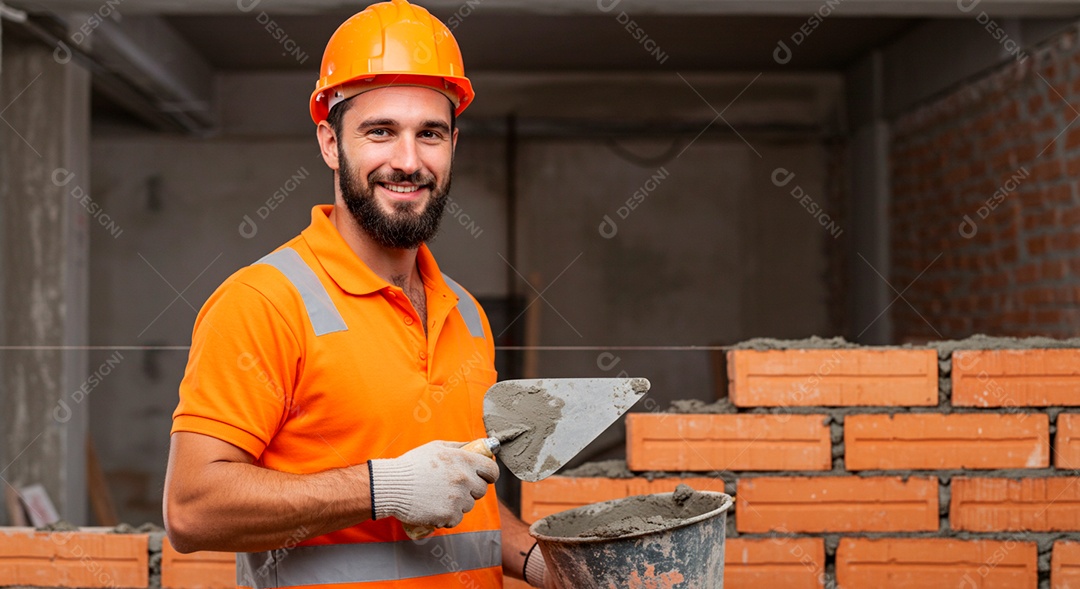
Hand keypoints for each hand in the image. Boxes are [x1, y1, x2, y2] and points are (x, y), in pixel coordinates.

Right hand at [368, 441, 498, 528]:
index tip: (484, 477)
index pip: (492, 470)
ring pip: (469, 505)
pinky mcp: (448, 515)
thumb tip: (478, 444)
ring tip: (439, 496)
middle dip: (471, 489)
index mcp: (463, 460)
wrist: (392, 486)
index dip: (490, 474)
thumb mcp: (437, 447)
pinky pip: (457, 519)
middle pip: (482, 489)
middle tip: (454, 487)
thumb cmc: (412, 465)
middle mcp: (463, 479)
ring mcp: (457, 498)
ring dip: (458, 503)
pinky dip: (448, 517)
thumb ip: (459, 446)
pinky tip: (435, 508)